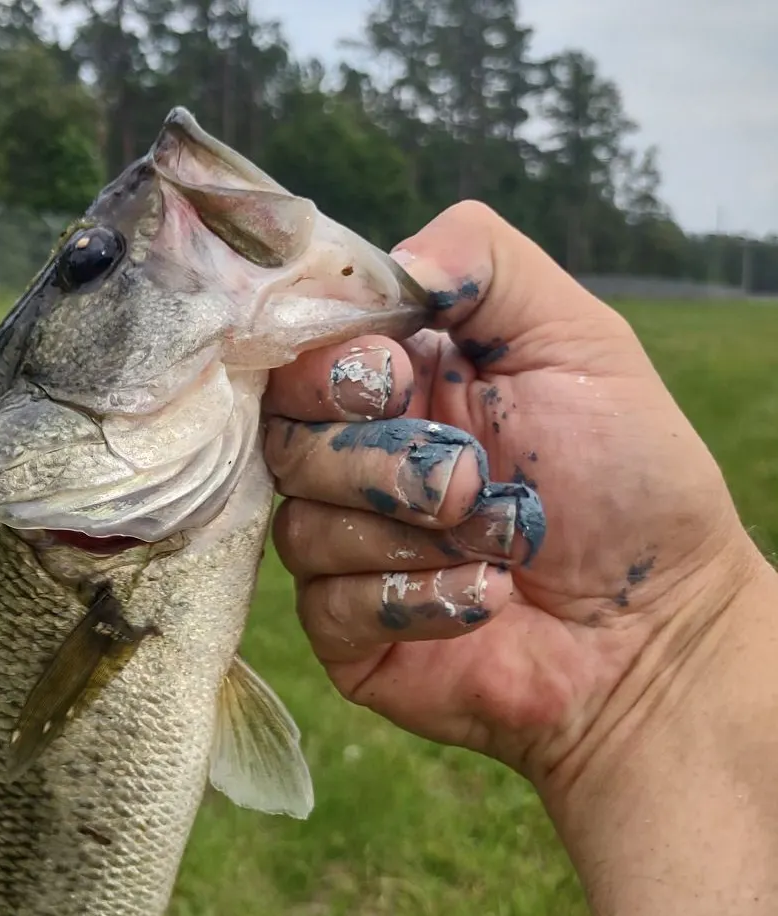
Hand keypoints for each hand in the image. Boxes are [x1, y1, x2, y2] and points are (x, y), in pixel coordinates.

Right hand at [262, 200, 768, 791]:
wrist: (652, 630)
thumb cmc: (628, 483)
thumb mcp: (578, 341)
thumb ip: (486, 264)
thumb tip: (389, 264)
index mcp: (401, 385)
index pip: (301, 354)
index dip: (333, 367)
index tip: (400, 379)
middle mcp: (358, 462)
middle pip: (282, 438)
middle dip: (376, 458)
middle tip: (466, 479)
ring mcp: (345, 551)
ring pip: (299, 525)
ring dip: (409, 535)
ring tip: (495, 546)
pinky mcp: (345, 632)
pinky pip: (327, 605)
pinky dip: (416, 598)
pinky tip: (483, 600)